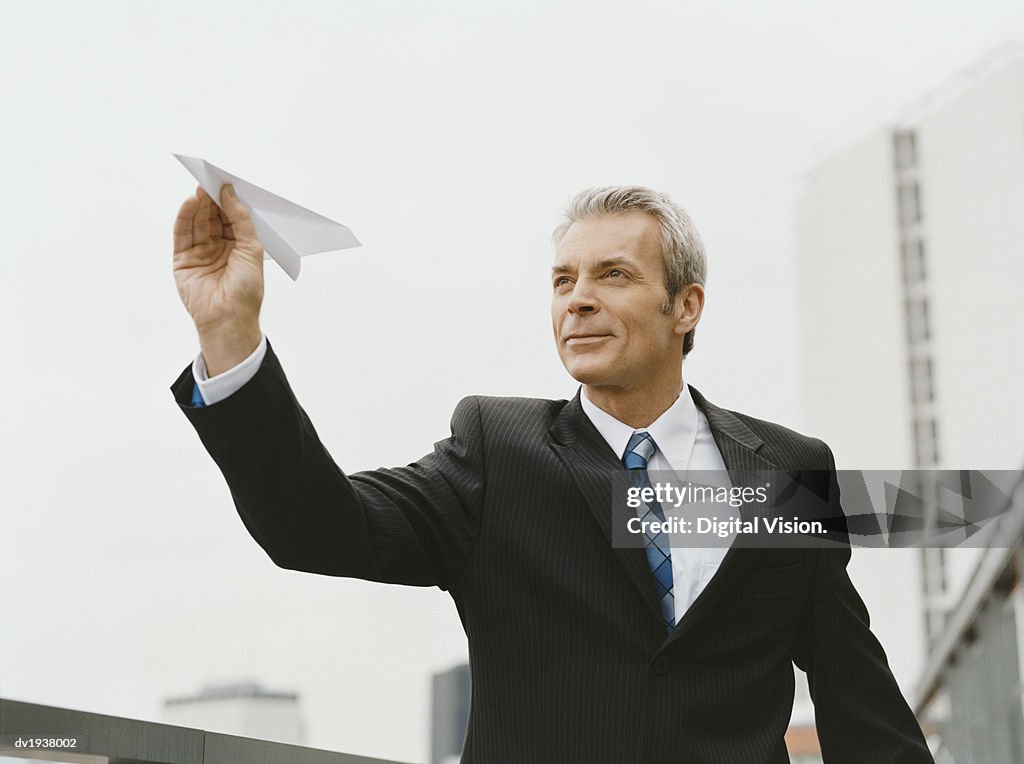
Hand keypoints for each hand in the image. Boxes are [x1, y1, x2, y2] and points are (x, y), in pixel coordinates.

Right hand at [173, 185, 263, 374]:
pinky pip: (182, 233)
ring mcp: (200, 252)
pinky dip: (184, 217)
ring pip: (197, 222)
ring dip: (198, 204)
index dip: (229, 200)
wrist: (229, 318)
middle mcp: (219, 247)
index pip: (231, 217)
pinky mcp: (183, 259)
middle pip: (212, 216)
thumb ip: (240, 219)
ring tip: (201, 188)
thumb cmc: (246, 289)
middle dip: (212, 198)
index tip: (227, 181)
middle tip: (212, 179)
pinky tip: (190, 203)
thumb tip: (230, 193)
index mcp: (238, 246)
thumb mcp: (251, 249)